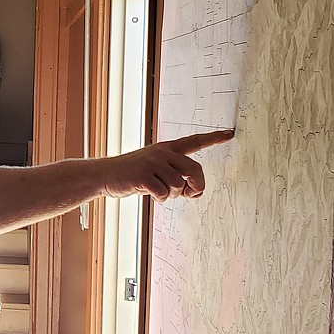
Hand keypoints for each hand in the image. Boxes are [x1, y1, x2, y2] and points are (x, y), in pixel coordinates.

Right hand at [99, 129, 232, 200]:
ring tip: (157, 192)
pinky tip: (148, 193)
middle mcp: (162, 152)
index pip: (194, 141)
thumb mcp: (155, 172)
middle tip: (190, 195)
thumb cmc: (131, 176)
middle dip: (196, 186)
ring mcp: (153, 162)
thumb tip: (192, 190)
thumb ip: (175, 177)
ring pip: (178, 186)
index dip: (213, 138)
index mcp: (167, 148)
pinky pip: (164, 193)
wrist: (104, 175)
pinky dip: (159, 199)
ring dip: (171, 195)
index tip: (229, 134)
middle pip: (195, 170)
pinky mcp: (144, 174)